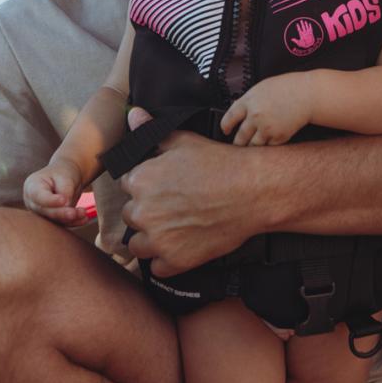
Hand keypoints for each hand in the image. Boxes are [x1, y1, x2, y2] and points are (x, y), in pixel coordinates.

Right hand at [22, 156, 87, 226]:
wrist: (65, 178)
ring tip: (83, 213)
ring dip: (70, 219)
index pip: (38, 196)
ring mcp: (40, 213)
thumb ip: (65, 192)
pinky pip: (61, 224)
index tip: (63, 200)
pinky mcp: (50, 220)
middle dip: (61, 213)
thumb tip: (67, 207)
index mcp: (32, 186)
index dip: (50, 200)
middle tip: (74, 213)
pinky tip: (84, 219)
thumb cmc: (63, 174)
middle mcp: (33, 202)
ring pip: (54, 220)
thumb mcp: (65, 177)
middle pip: (45, 211)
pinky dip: (74, 222)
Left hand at [119, 107, 264, 274]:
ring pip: (138, 246)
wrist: (253, 191)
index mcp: (140, 181)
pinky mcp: (174, 261)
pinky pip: (156, 267)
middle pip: (131, 216)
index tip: (163, 187)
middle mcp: (142, 212)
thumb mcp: (184, 141)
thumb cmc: (220, 163)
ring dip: (151, 239)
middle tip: (173, 207)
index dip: (145, 186)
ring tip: (175, 229)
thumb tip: (133, 115)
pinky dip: (167, 260)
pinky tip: (183, 246)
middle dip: (147, 212)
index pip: (127, 186)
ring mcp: (158, 240)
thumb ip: (151, 132)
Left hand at [219, 74, 311, 146]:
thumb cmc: (288, 87)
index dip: (225, 127)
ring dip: (252, 147)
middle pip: (240, 137)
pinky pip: (268, 147)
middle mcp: (255, 116)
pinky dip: (268, 145)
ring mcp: (267, 128)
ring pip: (253, 145)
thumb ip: (249, 100)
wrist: (308, 94)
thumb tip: (239, 111)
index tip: (226, 131)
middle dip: (238, 142)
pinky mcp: (279, 137)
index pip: (229, 118)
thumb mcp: (262, 88)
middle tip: (238, 144)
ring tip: (252, 146)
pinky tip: (269, 141)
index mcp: (248, 101)